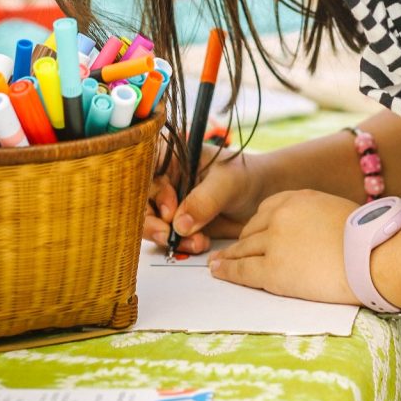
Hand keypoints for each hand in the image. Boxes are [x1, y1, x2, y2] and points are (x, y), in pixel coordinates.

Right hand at [144, 145, 267, 254]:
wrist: (261, 196)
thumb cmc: (245, 176)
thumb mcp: (227, 183)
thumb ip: (204, 200)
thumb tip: (179, 224)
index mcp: (170, 157)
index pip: (141, 168)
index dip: (147, 190)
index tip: (167, 208)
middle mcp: (164, 178)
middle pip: (139, 200)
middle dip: (152, 221)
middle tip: (169, 235)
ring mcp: (168, 201)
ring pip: (150, 222)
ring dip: (168, 236)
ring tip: (195, 241)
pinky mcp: (176, 222)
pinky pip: (166, 236)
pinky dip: (180, 243)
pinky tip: (199, 243)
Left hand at [208, 189, 360, 303]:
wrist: (373, 255)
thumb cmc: (366, 238)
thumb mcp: (335, 210)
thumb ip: (314, 216)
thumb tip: (312, 230)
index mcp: (296, 198)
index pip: (266, 209)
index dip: (258, 224)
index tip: (252, 234)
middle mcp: (280, 215)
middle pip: (252, 229)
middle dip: (242, 241)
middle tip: (229, 250)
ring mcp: (274, 242)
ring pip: (244, 249)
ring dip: (229, 256)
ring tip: (217, 263)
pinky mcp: (273, 270)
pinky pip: (243, 270)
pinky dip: (227, 271)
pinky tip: (218, 271)